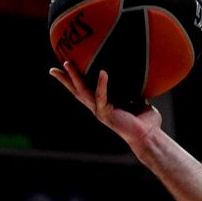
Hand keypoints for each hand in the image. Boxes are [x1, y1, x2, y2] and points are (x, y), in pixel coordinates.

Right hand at [48, 62, 162, 147]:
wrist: (149, 135)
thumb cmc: (145, 120)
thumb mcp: (138, 101)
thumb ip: (135, 92)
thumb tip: (141, 79)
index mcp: (104, 104)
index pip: (85, 91)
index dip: (73, 82)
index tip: (62, 71)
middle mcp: (98, 108)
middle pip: (77, 92)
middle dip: (64, 80)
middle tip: (52, 69)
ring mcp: (100, 111)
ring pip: (83, 92)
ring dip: (75, 78)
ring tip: (68, 64)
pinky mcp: (107, 114)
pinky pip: (102, 96)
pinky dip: (102, 84)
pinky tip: (102, 72)